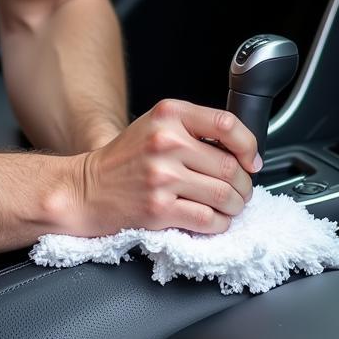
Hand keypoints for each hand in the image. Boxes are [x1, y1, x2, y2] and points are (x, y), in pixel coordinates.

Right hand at [67, 99, 260, 235]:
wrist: (87, 189)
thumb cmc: (125, 159)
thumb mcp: (156, 126)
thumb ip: (194, 129)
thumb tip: (242, 151)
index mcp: (169, 115)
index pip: (226, 124)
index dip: (249, 145)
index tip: (251, 160)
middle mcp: (166, 142)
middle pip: (230, 166)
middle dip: (244, 184)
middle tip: (240, 190)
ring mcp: (162, 176)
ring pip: (225, 195)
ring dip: (235, 206)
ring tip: (229, 206)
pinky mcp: (159, 208)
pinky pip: (208, 219)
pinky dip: (220, 223)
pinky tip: (213, 219)